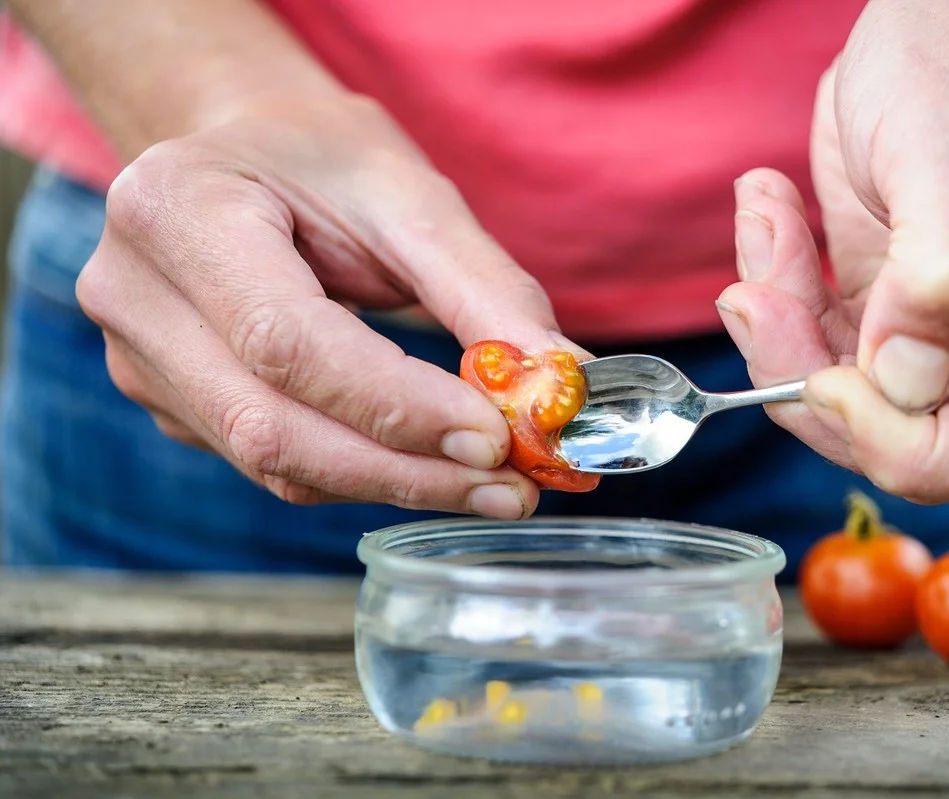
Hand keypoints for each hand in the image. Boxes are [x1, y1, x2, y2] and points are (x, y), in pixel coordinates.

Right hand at [76, 96, 580, 518]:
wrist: (244, 158)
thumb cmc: (322, 160)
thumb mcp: (408, 194)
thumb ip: (484, 289)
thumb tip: (564, 381)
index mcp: (177, 210)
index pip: (288, 340)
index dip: (396, 405)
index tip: (497, 436)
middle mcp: (136, 296)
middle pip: (273, 425)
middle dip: (409, 469)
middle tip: (515, 486)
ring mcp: (142, 362)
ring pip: (275, 463)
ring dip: (397, 485)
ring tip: (495, 485)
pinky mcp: (174, 405)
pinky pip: (276, 465)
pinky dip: (367, 476)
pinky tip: (435, 468)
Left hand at [717, 0, 948, 506]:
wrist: (941, 15)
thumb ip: (943, 271)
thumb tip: (904, 384)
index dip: (922, 448)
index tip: (835, 385)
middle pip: (930, 443)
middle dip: (828, 394)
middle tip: (762, 301)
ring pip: (862, 407)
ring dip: (786, 343)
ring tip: (766, 236)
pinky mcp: (902, 317)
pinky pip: (827, 353)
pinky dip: (781, 304)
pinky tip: (773, 217)